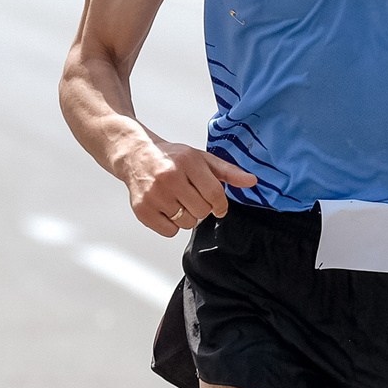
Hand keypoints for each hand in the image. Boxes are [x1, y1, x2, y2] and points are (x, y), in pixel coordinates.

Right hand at [123, 139, 258, 237]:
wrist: (136, 156)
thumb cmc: (171, 158)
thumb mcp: (201, 159)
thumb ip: (228, 171)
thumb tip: (251, 181)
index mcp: (187, 162)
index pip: (215, 194)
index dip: (221, 205)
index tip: (219, 206)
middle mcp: (169, 177)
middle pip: (202, 211)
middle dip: (201, 207)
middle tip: (191, 196)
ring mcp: (154, 194)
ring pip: (187, 223)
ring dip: (187, 216)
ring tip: (177, 200)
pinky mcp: (142, 209)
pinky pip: (170, 231)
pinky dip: (171, 224)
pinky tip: (166, 208)